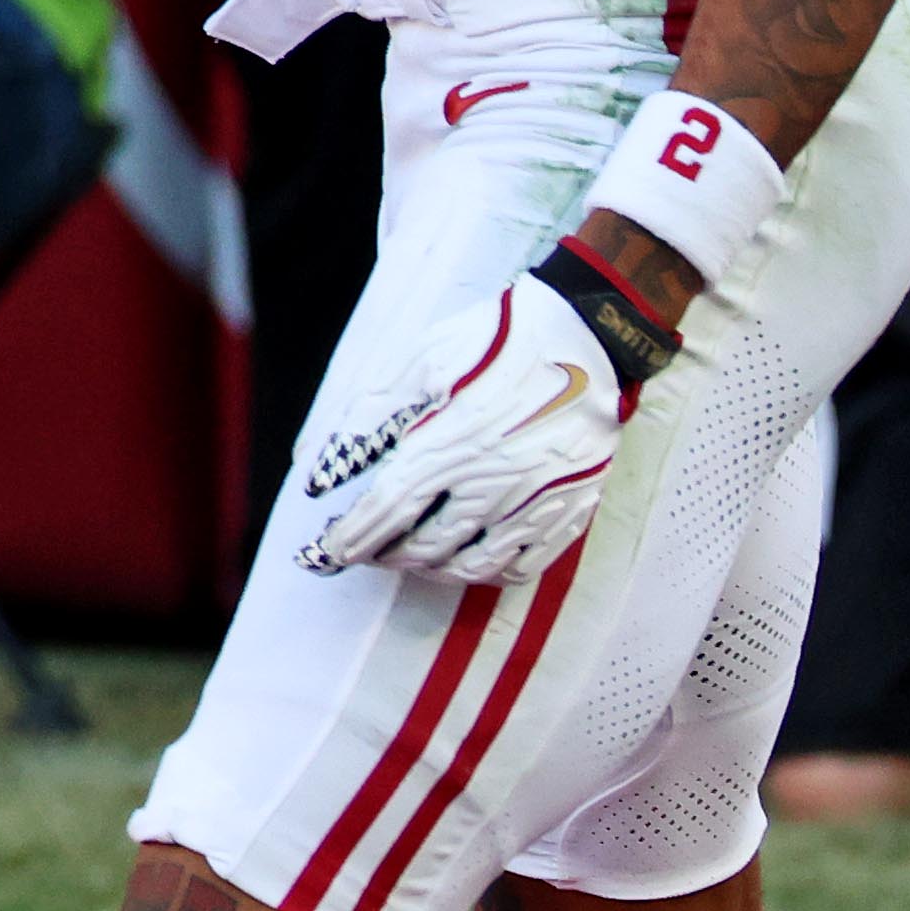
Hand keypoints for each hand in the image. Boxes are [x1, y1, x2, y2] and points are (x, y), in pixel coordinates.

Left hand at [298, 268, 630, 584]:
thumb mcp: (422, 363)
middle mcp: (494, 484)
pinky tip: (466, 559)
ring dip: (429, 569)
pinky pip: (521, 567)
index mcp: (452, 444)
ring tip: (407, 556)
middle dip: (384, 552)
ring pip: (471, 565)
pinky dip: (485, 574)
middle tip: (363, 547)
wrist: (589, 336)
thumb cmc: (498, 341)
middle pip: (425, 545)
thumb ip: (368, 419)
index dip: (353, 536)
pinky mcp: (569, 511)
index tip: (324, 553)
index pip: (388, 509)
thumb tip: (320, 471)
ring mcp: (536, 504)